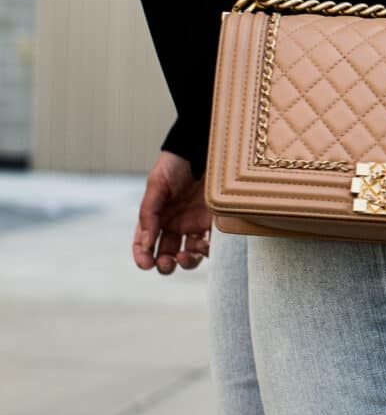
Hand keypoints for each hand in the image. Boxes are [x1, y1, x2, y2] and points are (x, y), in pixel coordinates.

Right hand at [133, 151, 211, 274]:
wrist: (202, 149)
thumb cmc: (176, 164)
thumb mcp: (156, 184)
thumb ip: (149, 214)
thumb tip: (147, 243)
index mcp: (156, 217)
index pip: (144, 243)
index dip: (142, 256)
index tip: (146, 264)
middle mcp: (174, 224)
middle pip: (167, 254)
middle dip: (165, 264)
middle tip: (167, 263)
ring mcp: (195, 225)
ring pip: (189, 255)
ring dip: (186, 262)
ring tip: (186, 256)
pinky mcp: (214, 223)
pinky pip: (212, 244)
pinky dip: (208, 251)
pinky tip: (204, 247)